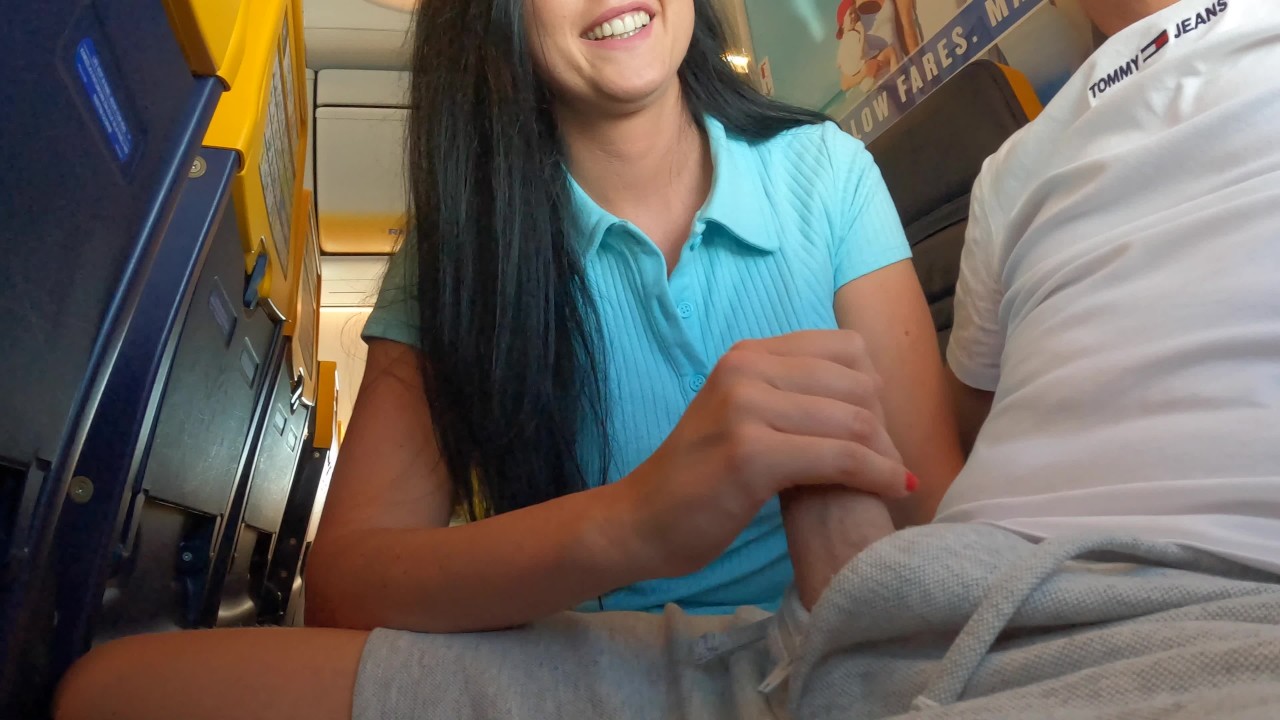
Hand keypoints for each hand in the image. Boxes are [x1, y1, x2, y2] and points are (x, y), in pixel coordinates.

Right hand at [617, 331, 911, 578]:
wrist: (642, 521)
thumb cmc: (701, 479)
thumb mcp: (743, 416)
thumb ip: (792, 395)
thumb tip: (871, 392)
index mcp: (748, 354)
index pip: (846, 349)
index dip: (873, 391)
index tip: (874, 432)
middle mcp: (745, 370)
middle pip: (856, 385)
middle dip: (884, 428)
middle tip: (889, 464)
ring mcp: (745, 409)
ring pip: (854, 421)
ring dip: (886, 455)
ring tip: (893, 479)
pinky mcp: (751, 454)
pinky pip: (841, 458)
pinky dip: (877, 475)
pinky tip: (894, 490)